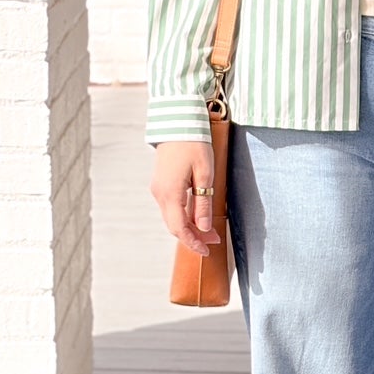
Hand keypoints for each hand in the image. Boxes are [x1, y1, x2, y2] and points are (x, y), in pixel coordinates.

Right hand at [150, 138, 218, 256]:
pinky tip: (197, 216)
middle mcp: (160, 194)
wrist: (177, 123)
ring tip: (210, 230)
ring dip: (190, 227)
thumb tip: (204, 228)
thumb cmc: (193, 144)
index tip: (207, 251)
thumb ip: (204, 203)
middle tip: (214, 241)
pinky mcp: (161, 184)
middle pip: (175, 226)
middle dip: (194, 237)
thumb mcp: (205, 174)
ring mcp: (158, 189)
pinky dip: (184, 216)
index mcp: (170, 194)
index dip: (193, 243)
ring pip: (172, 217)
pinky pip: (171, 208)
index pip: (180, 228)